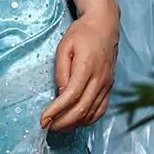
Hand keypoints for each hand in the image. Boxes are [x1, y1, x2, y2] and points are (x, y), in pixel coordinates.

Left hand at [42, 11, 119, 130]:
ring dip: (74, 124)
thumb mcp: (64, 46)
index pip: (70, 96)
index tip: (43, 119)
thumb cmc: (82, 33)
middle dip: (63, 122)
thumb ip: (61, 71)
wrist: (105, 26)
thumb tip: (60, 93)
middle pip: (81, 109)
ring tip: (58, 126)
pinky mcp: (110, 87)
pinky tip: (76, 121)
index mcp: (86, 67)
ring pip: (92, 113)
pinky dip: (88, 119)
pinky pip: (101, 109)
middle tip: (48, 126)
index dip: (56, 111)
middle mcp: (100, 79)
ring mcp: (107, 84)